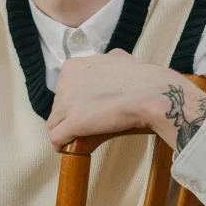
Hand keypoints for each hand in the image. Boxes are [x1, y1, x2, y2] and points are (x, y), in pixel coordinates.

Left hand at [46, 49, 205, 152]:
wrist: (151, 93)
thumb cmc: (139, 77)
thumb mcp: (117, 57)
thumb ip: (104, 61)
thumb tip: (107, 62)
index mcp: (73, 66)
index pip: (63, 87)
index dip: (73, 99)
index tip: (84, 106)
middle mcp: (65, 82)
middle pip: (58, 105)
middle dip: (70, 115)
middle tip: (87, 122)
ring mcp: (68, 103)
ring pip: (55, 122)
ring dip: (65, 130)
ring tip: (78, 137)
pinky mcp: (74, 123)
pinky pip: (56, 138)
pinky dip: (62, 145)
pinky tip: (69, 148)